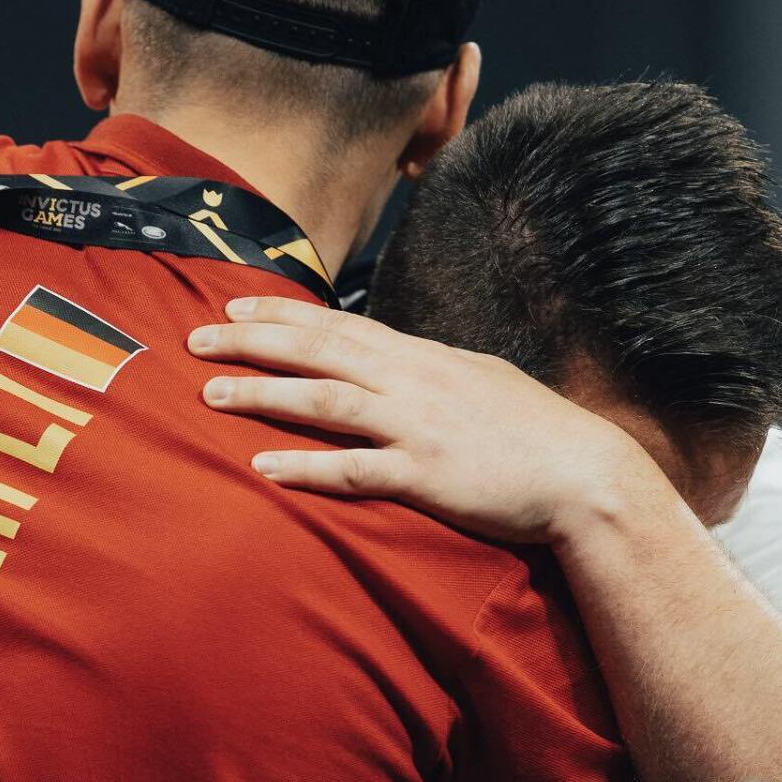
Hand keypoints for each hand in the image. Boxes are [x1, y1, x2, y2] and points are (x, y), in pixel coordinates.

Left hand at [186, 296, 655, 544]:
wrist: (585, 474)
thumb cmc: (538, 432)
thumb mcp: (483, 381)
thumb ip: (435, 370)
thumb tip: (404, 360)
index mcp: (423, 358)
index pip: (338, 324)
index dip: (281, 314)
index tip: (233, 305)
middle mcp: (412, 383)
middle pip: (317, 351)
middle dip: (251, 342)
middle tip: (196, 339)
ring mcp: (416, 428)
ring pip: (323, 402)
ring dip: (262, 396)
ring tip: (210, 396)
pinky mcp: (425, 476)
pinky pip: (352, 470)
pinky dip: (304, 467)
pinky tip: (263, 466)